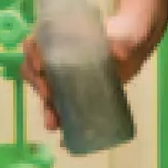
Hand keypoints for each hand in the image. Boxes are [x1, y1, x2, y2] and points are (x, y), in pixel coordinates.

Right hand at [21, 9, 161, 132]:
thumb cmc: (126, 32)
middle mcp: (54, 56)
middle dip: (37, 87)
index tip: (42, 67)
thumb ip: (122, 42)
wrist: (134, 47)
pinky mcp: (72, 92)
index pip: (35, 44)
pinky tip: (62, 134)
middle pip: (34, 71)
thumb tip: (118, 55)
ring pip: (44, 92)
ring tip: (53, 123)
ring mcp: (62, 76)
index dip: (32, 56)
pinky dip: (59, 120)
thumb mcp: (125, 34)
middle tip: (49, 98)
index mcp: (59, 36)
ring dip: (45, 108)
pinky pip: (59, 106)